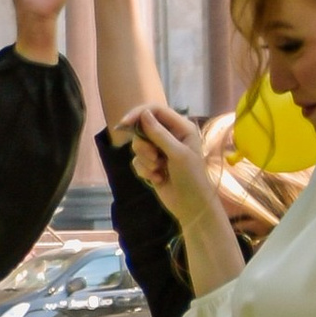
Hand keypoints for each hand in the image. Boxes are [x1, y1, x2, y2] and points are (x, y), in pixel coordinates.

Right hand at [119, 98, 214, 223]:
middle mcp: (169, 136)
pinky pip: (137, 161)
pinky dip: (145, 171)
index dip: (138, 114)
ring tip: (159, 171)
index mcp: (181, 128)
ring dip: (145, 161)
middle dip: (144, 145)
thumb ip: (159, 133)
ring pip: (138, 146)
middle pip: (142, 128)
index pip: (155, 110)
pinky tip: (158, 179)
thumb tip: (143, 114)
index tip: (124, 123)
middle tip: (154, 158)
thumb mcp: (177, 154)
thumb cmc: (191, 177)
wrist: (191, 206)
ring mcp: (159, 150)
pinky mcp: (151, 165)